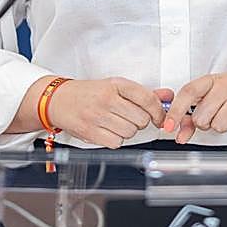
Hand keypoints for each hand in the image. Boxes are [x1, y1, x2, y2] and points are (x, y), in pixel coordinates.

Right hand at [48, 78, 171, 148]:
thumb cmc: (88, 93)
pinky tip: (108, 131)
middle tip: (130, 118)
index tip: (159, 117)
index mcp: (115, 84)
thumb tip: (168, 95)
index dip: (159, 111)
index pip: (147, 98)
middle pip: (141, 119)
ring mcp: (97, 116)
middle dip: (140, 122)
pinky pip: (116, 142)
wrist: (58, 100)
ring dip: (128, 131)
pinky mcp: (90, 132)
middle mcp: (107, 99)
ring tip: (116, 123)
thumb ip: (143, 93)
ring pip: (130, 132)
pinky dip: (116, 140)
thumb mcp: (115, 86)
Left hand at [163, 66, 226, 144]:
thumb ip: (194, 112)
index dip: (175, 111)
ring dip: (224, 125)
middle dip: (206, 122)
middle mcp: (225, 85)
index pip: (187, 93)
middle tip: (216, 113)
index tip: (168, 126)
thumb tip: (178, 133)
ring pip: (219, 126)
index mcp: (210, 80)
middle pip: (202, 118)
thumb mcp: (213, 94)